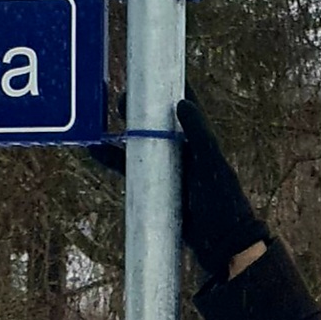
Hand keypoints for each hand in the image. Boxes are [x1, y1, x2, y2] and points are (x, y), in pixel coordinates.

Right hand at [86, 87, 270, 280]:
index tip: (149, 72)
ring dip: (121, 134)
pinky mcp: (155, 190)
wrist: (222, 247)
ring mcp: (167, 172)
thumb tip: (181, 103)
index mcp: (199, 142)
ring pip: (139, 146)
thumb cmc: (224, 205)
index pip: (183, 107)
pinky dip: (113, 162)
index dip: (167, 89)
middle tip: (121, 98)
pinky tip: (95, 151)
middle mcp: (182, 154)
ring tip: (101, 120)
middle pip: (155, 124)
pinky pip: (130, 172)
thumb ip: (200, 136)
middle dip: (138, 110)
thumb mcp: (213, 167)